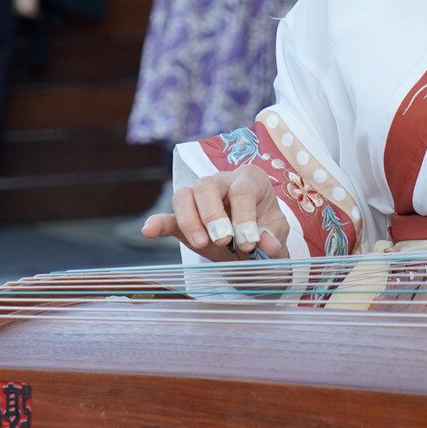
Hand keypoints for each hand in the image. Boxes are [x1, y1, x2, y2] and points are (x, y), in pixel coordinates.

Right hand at [139, 165, 291, 260]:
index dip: (244, 216)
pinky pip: (168, 216)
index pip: (242, 190)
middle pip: (207, 185)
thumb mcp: (277, 235)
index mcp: (249, 180)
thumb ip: (273, 239)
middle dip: (212, 214)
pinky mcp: (183, 218)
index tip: (249, 243)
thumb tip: (267, 245)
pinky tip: (149, 231)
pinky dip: (157, 223)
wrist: (253, 247)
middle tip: (223, 240)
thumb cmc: (266, 232)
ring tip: (201, 244)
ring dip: (189, 220)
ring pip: (184, 195)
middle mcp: (222, 182)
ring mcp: (200, 198)